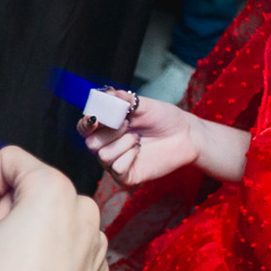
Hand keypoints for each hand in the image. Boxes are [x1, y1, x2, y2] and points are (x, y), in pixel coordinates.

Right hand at [0, 147, 105, 270]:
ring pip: (54, 217)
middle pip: (35, 187)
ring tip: (7, 261)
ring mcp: (96, 242)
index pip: (10, 160)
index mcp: (52, 189)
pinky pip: (71, 245)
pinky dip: (49, 252)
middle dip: (6, 207)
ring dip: (28, 229)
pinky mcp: (99, 270)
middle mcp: (83, 209)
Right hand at [79, 91, 199, 186]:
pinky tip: (140, 150)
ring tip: (137, 138)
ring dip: (122, 144)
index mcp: (107, 126)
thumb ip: (123, 100)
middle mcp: (108, 145)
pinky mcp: (127, 176)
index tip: (95, 117)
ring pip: (103, 156)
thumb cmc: (164, 118)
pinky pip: (117, 169)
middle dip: (109, 132)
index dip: (86, 124)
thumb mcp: (143, 104)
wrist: (186, 135)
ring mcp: (117, 161)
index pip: (85, 128)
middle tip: (128, 123)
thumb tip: (107, 93)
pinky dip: (129, 157)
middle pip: (91, 143)